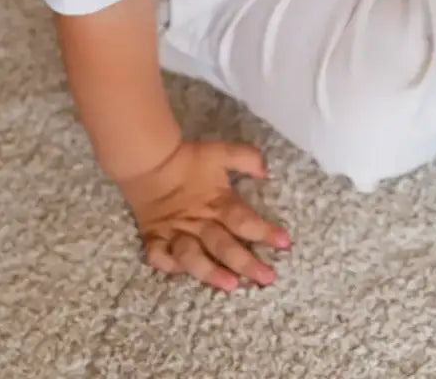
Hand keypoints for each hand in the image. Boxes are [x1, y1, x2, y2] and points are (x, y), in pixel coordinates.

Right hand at [118, 140, 290, 291]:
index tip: (285, 243)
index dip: (265, 232)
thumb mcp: (223, 151)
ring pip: (193, 257)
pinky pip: (158, 257)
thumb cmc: (191, 159)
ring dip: (211, 273)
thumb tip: (265, 172)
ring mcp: (175, 232)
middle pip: (224, 245)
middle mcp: (199, 221)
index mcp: (217, 202)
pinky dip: (168, 266)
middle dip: (247, 263)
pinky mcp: (154, 237)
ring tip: (231, 286)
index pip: (244, 220)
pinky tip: (181, 274)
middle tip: (267, 278)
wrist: (150, 160)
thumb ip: (247, 158)